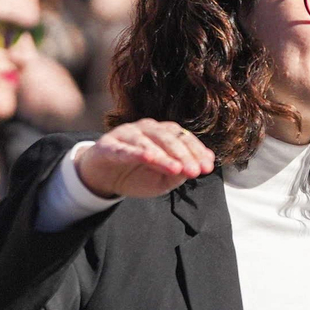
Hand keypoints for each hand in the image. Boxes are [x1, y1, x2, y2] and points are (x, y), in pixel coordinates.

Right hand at [76, 119, 214, 198]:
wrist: (102, 177)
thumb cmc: (136, 175)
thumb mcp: (161, 181)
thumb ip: (179, 173)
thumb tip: (200, 166)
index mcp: (163, 134)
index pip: (184, 138)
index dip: (197, 152)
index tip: (207, 167)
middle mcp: (147, 129)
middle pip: (169, 138)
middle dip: (184, 155)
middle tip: (195, 171)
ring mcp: (127, 134)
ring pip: (148, 141)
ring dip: (164, 155)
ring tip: (176, 168)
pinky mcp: (109, 145)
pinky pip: (124, 148)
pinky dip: (136, 152)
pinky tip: (148, 157)